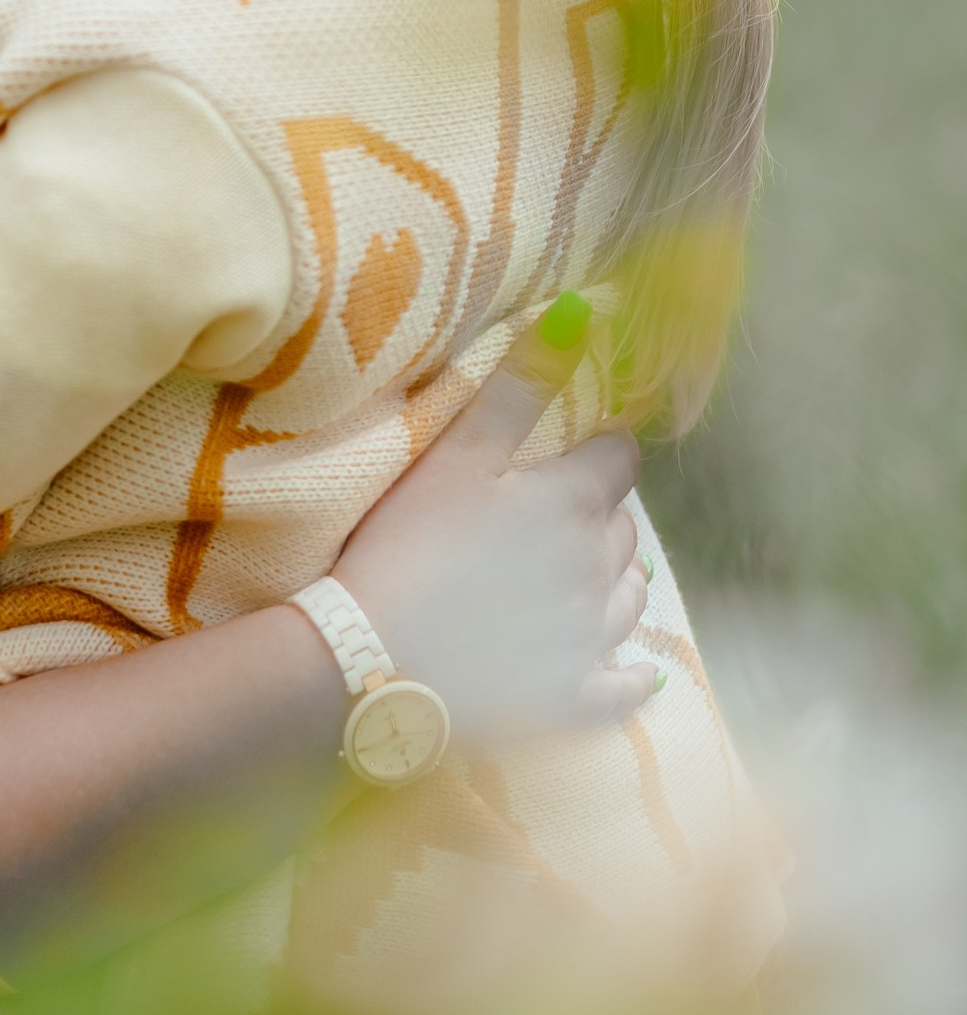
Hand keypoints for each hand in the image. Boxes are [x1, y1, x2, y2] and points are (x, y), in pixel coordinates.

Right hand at [330, 367, 648, 745]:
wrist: (375, 655)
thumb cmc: (409, 542)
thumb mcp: (458, 453)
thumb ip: (518, 387)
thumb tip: (575, 316)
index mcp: (573, 504)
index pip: (618, 461)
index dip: (602, 450)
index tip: (579, 448)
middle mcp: (597, 569)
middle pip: (624, 529)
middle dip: (599, 514)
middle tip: (553, 511)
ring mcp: (589, 638)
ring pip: (628, 597)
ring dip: (615, 579)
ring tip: (583, 572)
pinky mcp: (572, 697)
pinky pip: (623, 685)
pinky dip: (632, 675)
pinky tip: (638, 672)